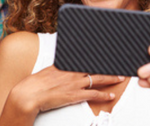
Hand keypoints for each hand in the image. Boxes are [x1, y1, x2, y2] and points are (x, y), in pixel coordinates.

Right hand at [1, 65, 123, 122]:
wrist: (30, 94)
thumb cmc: (36, 84)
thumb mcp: (48, 70)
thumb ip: (58, 67)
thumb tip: (61, 64)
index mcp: (66, 65)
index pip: (85, 58)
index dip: (97, 56)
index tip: (105, 53)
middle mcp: (72, 72)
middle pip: (94, 67)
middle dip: (107, 66)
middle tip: (118, 64)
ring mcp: (75, 83)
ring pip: (98, 78)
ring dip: (111, 78)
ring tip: (120, 78)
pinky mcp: (75, 95)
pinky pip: (94, 94)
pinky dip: (104, 95)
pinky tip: (110, 95)